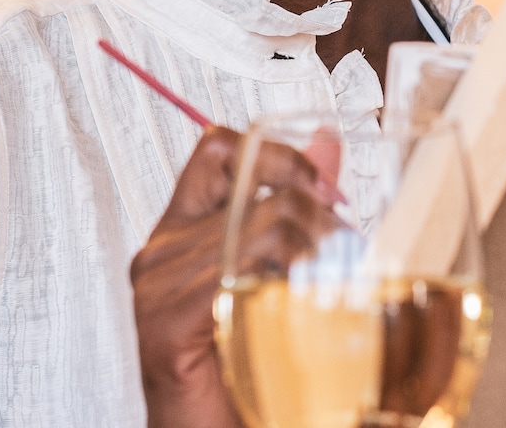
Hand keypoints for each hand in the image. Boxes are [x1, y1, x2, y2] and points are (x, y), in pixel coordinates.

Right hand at [132, 126, 338, 427]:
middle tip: (346, 254)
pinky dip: (283, 280)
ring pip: (260, 226)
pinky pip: (237, 271)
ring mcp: (158, 286)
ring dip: (315, 253)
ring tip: (331, 286)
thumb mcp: (274, 270)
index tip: (324, 188)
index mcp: (182, 233)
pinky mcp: (167, 322)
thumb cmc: (243, 366)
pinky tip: (297, 305)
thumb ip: (295, 202)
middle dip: (320, 216)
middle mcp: (162, 252)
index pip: (221, 149)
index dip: (279, 154)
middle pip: (257, 189)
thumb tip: (327, 140)